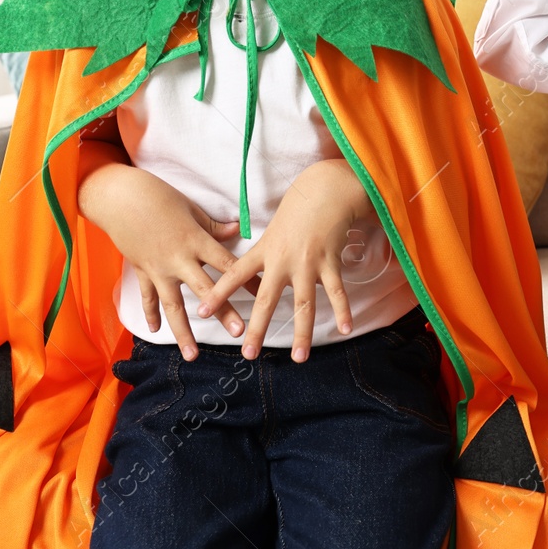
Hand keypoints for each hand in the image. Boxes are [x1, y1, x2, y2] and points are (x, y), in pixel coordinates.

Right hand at [78, 156, 253, 360]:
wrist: (119, 198)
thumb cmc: (159, 196)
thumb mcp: (191, 209)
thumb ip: (214, 227)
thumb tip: (238, 231)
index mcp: (196, 241)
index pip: (227, 264)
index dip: (248, 280)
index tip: (264, 295)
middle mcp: (178, 260)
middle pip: (206, 290)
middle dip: (223, 313)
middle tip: (240, 332)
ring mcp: (158, 270)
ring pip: (173, 306)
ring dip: (183, 332)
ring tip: (193, 355)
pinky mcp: (142, 271)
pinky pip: (148, 297)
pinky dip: (151, 314)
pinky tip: (155, 331)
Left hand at [195, 158, 369, 362]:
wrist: (326, 189)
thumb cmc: (298, 206)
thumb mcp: (271, 227)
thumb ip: (260, 250)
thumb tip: (246, 268)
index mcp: (264, 250)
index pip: (234, 275)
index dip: (218, 294)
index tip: (201, 314)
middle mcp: (283, 260)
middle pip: (267, 300)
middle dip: (257, 329)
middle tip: (248, 354)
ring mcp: (307, 263)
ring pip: (304, 304)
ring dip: (302, 333)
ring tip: (299, 358)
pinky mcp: (329, 262)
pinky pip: (337, 291)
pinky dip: (343, 310)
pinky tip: (346, 329)